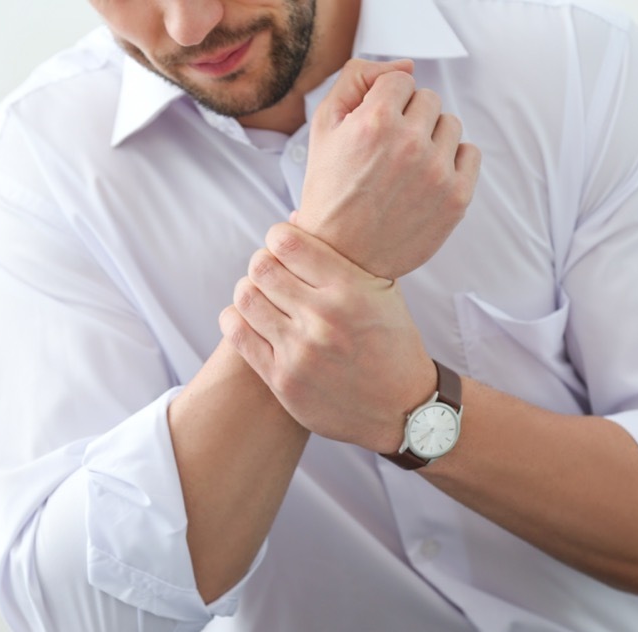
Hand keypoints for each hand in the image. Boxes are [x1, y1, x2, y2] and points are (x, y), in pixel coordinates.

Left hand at [219, 223, 436, 452]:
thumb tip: (297, 216)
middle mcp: (323, 318)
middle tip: (271, 272)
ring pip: (245, 298)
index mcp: (350, 290)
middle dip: (262, 264)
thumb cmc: (393, 343)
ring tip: (262, 297)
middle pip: (261, 268)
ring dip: (249, 291)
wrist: (402, 409)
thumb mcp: (383, 292)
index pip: (287, 242)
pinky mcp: (283, 380)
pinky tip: (249, 319)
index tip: (282, 246)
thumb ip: (344, 257)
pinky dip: (235, 319)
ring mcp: (300, 351)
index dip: (277, 238)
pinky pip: (238, 334)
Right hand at [294, 59, 481, 280]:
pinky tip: (426, 179)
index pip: (401, 80)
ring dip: (431, 139)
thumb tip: (407, 63)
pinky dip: (453, 162)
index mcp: (375, 121)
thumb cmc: (331, 191)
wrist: (341, 257)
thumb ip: (358, 78)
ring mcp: (437, 172)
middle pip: (428, 99)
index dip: (384, 102)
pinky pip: (471, 154)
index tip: (374, 130)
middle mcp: (409, 144)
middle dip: (408, 118)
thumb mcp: (325, 126)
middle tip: (387, 153)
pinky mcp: (457, 198)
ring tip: (405, 168)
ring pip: (450, 124)